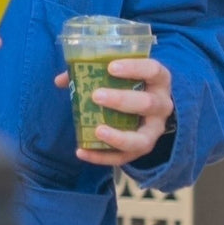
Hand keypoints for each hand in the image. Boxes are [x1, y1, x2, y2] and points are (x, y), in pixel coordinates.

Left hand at [53, 58, 173, 166]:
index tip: (111, 67)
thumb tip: (61, 80)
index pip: (152, 70)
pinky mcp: (142, 149)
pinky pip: (124, 158)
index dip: (134, 68)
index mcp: (158, 80)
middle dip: (122, 101)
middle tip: (97, 96)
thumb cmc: (131, 85)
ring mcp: (154, 130)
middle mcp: (162, 105)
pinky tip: (82, 151)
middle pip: (147, 103)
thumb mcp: (120, 75)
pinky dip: (102, 157)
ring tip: (97, 130)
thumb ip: (92, 73)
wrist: (150, 110)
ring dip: (119, 137)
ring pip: (142, 138)